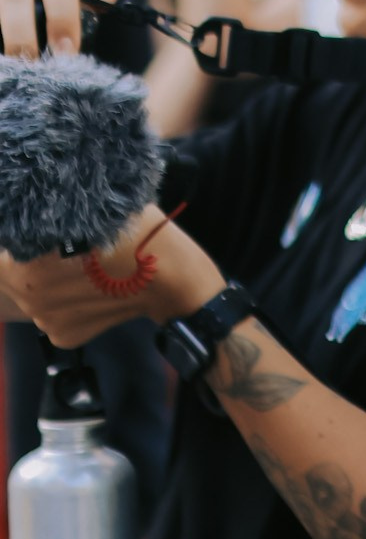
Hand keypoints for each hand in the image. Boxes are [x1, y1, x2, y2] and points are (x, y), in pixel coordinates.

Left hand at [0, 211, 224, 346]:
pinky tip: (91, 288)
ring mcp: (46, 321)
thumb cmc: (138, 236)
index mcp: (26, 266)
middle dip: (32, 259)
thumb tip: (34, 202)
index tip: (44, 232)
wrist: (175, 280)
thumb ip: (57, 211)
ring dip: (48, 281)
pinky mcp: (63, 336)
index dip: (21, 236)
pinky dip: (66, 301)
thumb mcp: (97, 209)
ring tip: (84, 268)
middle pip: (11, 273)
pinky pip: (52, 312)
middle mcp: (29, 298)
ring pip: (32, 293)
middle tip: (68, 248)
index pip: (4, 250)